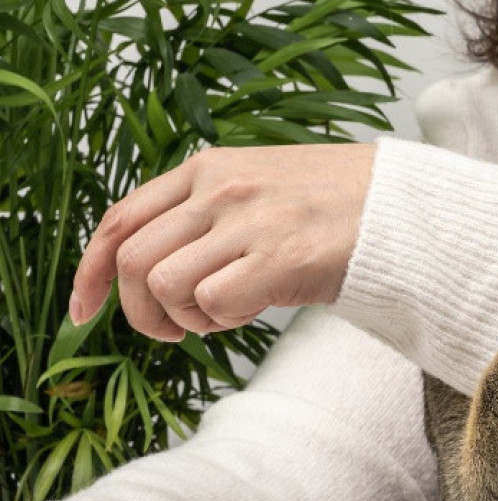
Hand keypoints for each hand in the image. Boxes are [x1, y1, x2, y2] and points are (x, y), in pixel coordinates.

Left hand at [70, 143, 374, 340]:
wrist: (407, 211)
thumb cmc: (338, 209)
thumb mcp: (261, 189)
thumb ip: (209, 212)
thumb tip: (159, 268)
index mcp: (209, 168)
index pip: (121, 219)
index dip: (92, 271)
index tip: (85, 309)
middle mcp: (220, 188)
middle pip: (134, 259)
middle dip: (140, 310)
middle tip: (172, 331)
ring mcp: (250, 221)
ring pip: (165, 284)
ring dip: (185, 318)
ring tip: (224, 316)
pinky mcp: (280, 258)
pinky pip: (211, 303)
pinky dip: (222, 320)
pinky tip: (253, 310)